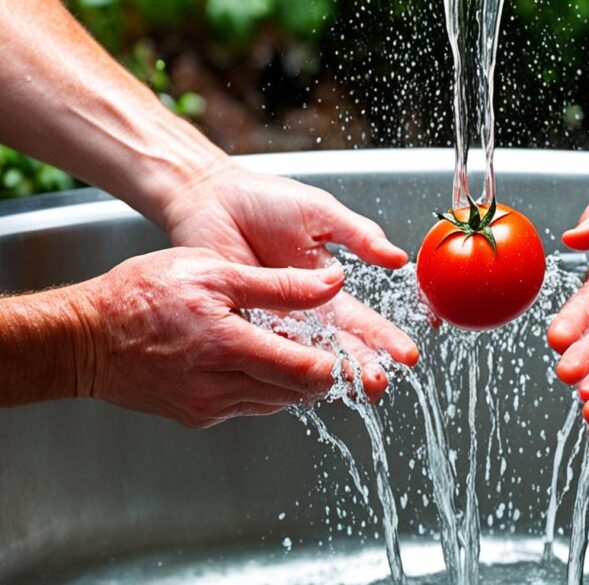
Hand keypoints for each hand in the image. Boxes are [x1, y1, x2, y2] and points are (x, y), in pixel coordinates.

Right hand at [75, 248, 347, 427]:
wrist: (83, 336)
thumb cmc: (142, 295)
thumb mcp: (213, 271)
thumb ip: (279, 284)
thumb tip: (332, 285)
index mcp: (229, 348)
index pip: (306, 372)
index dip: (335, 362)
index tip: (345, 346)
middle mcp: (220, 388)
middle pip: (297, 394)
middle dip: (320, 374)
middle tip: (327, 348)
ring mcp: (208, 408)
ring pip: (275, 402)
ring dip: (290, 381)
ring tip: (288, 347)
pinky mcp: (198, 417)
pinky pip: (248, 406)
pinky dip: (261, 387)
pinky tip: (254, 360)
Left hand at [161, 164, 418, 391]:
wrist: (209, 198)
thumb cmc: (264, 201)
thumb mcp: (321, 213)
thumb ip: (358, 237)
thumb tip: (398, 258)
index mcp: (327, 284)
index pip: (363, 320)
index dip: (386, 338)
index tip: (406, 356)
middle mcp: (302, 310)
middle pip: (338, 347)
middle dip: (362, 367)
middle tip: (378, 385)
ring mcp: (270, 319)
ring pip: (303, 354)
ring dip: (325, 373)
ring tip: (345, 387)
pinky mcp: (238, 321)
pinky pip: (261, 347)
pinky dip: (279, 361)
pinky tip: (296, 375)